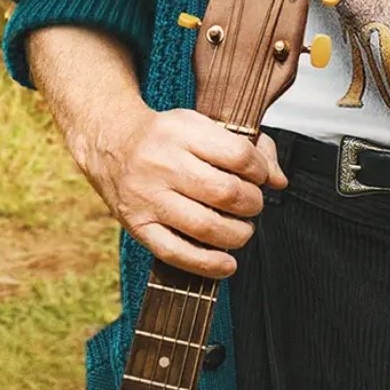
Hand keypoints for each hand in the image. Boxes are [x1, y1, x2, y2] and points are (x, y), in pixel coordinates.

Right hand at [81, 103, 287, 277]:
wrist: (110, 144)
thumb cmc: (165, 137)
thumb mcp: (203, 125)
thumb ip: (248, 147)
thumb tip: (279, 180)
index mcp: (183, 133)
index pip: (238, 156)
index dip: (260, 170)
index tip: (261, 176)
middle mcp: (163, 164)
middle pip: (225, 192)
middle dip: (252, 203)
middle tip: (252, 204)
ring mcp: (148, 197)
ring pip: (204, 226)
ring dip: (237, 234)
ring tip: (242, 229)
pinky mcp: (138, 225)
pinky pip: (175, 252)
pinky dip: (207, 264)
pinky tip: (227, 264)